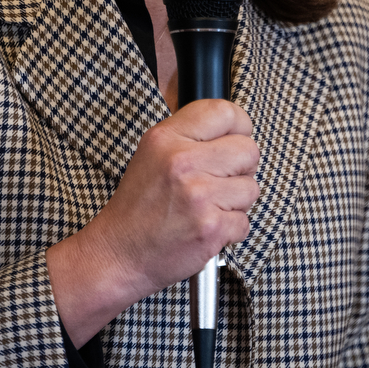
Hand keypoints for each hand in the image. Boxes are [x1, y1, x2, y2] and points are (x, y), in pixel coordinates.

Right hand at [46, 99, 259, 346]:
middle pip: (248, 150)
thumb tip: (233, 129)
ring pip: (250, 188)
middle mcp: (182, 162)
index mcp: (166, 138)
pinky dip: (230, 230)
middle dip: (241, 169)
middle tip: (220, 181)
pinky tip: (205, 227)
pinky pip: (245, 221)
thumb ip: (189, 137)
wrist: (118, 254)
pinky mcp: (210, 227)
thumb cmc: (137, 208)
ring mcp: (198, 195)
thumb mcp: (152, 154)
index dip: (240, 126)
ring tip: (207, 207)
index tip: (236, 139)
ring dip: (236, 203)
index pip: (224, 112)